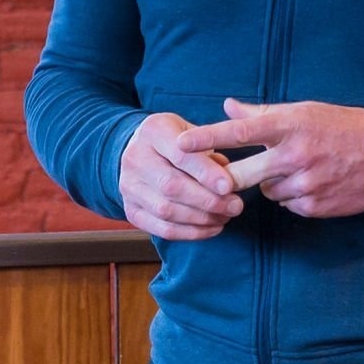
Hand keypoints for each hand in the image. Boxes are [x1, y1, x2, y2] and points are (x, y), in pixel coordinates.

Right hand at [119, 111, 244, 240]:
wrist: (143, 150)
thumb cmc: (178, 139)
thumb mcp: (196, 132)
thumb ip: (212, 151)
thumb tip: (230, 178)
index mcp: (154, 131)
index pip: (181, 155)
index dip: (206, 173)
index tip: (229, 186)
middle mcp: (135, 158)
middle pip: (172, 186)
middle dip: (208, 200)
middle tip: (235, 206)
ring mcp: (128, 186)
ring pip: (166, 210)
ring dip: (201, 218)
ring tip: (225, 216)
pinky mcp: (130, 210)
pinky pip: (161, 229)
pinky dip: (190, 233)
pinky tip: (211, 228)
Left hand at [177, 97, 363, 218]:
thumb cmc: (345, 126)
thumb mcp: (306, 110)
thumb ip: (264, 113)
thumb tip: (228, 106)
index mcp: (291, 125)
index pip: (240, 131)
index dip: (208, 138)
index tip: (180, 142)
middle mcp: (294, 155)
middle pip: (240, 176)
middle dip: (225, 180)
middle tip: (219, 179)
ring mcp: (304, 184)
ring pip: (266, 191)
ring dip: (271, 183)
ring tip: (298, 169)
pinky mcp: (314, 206)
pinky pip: (287, 205)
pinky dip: (292, 196)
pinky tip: (313, 183)